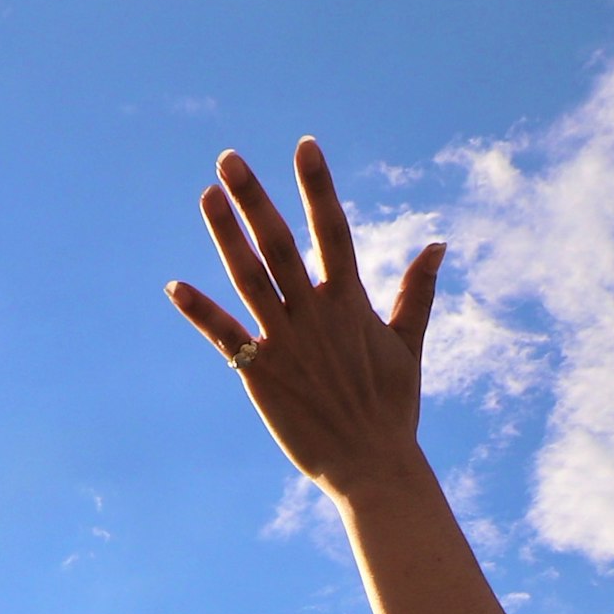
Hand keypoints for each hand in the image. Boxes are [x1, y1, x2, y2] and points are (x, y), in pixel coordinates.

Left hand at [165, 139, 446, 500]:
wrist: (372, 468)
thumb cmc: (392, 409)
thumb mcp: (409, 345)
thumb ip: (418, 292)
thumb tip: (439, 243)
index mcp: (351, 302)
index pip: (334, 230)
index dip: (319, 186)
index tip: (305, 146)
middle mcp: (316, 314)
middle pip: (281, 244)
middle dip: (254, 198)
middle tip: (228, 158)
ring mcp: (286, 342)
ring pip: (249, 278)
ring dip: (226, 235)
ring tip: (206, 196)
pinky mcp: (260, 373)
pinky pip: (224, 337)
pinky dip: (200, 311)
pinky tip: (175, 285)